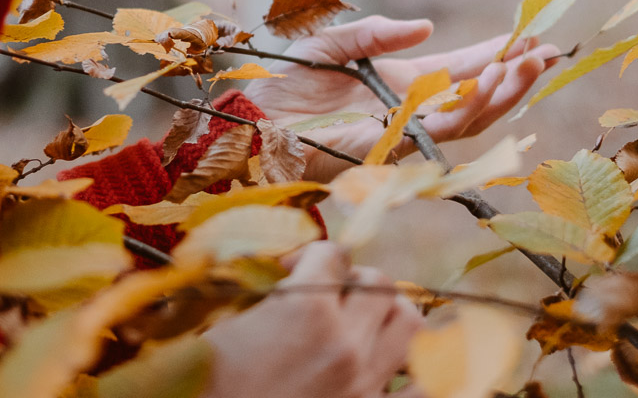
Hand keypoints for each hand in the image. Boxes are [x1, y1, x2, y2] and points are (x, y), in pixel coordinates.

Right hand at [202, 243, 422, 397]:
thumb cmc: (211, 382)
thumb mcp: (225, 327)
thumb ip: (262, 294)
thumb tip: (279, 274)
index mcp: (305, 309)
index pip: (332, 253)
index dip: (310, 256)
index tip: (289, 271)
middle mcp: (346, 342)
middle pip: (377, 281)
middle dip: (352, 281)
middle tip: (329, 297)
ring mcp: (366, 382)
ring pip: (410, 322)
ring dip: (389, 316)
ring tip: (368, 324)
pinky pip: (427, 388)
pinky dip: (424, 373)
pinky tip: (403, 367)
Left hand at [245, 16, 559, 180]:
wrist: (251, 123)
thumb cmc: (285, 85)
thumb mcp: (332, 43)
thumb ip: (377, 33)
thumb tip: (427, 26)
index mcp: (402, 84)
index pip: (462, 70)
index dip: (498, 56)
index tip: (532, 39)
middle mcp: (411, 110)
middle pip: (477, 97)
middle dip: (515, 77)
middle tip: (549, 53)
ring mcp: (405, 131)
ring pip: (468, 118)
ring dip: (502, 93)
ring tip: (528, 66)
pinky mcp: (392, 146)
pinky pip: (439, 131)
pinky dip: (468, 108)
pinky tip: (491, 86)